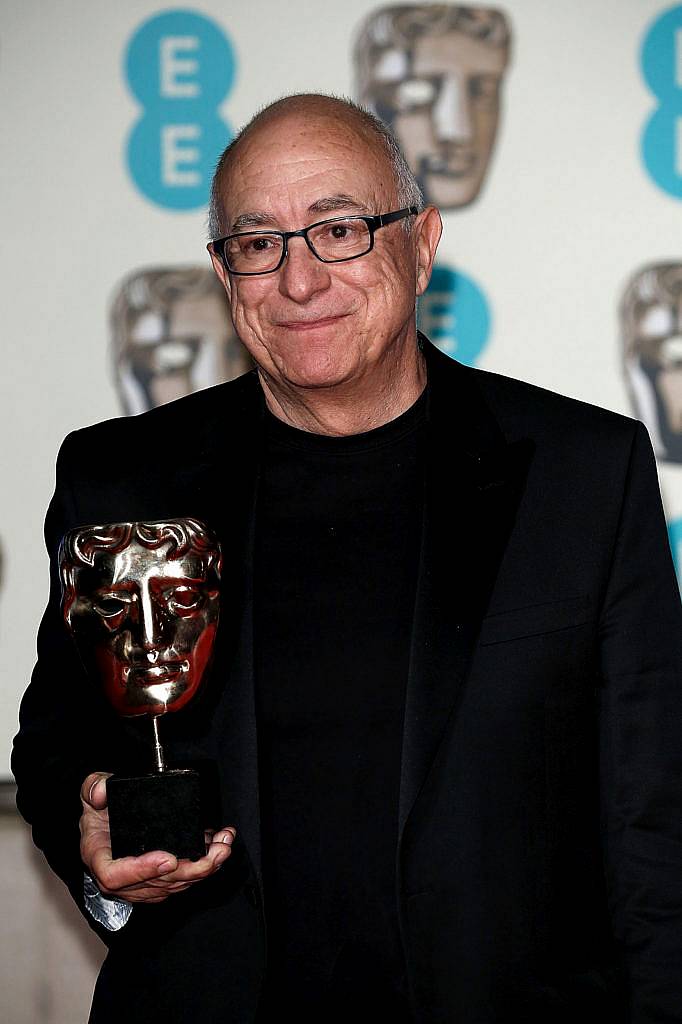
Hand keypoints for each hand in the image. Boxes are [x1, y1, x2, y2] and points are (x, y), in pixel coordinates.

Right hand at [80, 772, 235, 903]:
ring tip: (224, 845)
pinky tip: (217, 847)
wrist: (104, 823)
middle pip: (156, 883)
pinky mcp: (157, 881)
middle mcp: (120, 878)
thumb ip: (94, 787)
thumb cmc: (98, 812)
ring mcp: (140, 883)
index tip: (170, 859)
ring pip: (175, 884)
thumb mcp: (90, 792)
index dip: (144, 870)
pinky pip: (181, 880)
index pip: (116, 875)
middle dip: (192, 869)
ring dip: (204, 867)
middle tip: (215, 851)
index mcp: (99, 857)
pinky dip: (203, 865)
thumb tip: (102, 792)